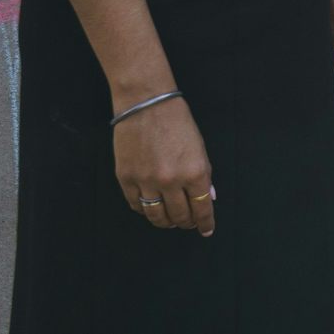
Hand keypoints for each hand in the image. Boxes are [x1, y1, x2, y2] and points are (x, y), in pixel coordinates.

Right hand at [113, 96, 214, 234]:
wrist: (146, 103)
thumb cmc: (177, 121)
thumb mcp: (199, 146)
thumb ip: (204, 174)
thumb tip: (208, 197)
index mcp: (194, 171)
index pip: (202, 208)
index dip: (205, 223)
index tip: (206, 230)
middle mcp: (171, 181)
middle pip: (179, 215)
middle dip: (186, 222)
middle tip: (188, 223)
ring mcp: (146, 182)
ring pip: (156, 216)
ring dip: (166, 221)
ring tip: (170, 219)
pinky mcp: (126, 179)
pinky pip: (136, 205)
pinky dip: (144, 211)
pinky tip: (150, 208)